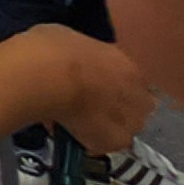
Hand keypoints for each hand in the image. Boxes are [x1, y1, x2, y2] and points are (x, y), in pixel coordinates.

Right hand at [14, 24, 155, 157]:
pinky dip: (95, 142)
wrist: (45, 77)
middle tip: (91, 106)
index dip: (114, 84)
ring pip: (127, 127)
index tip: (97, 87)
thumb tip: (74, 61)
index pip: (132, 80)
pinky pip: (109, 144)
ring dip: (110, 127)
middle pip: (138, 105)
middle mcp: (136, 92)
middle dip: (120, 107)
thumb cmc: (50, 50)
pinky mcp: (116, 141)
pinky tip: (76, 134)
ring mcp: (130, 119)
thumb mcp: (69, 39)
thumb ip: (82, 56)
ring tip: (83, 124)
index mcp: (127, 64)